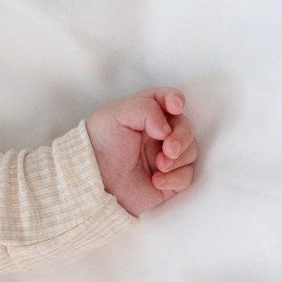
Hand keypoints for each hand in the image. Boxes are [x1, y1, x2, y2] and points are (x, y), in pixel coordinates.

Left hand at [85, 88, 198, 216]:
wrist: (90, 182)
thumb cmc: (97, 145)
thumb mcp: (114, 116)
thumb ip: (144, 110)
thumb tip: (167, 128)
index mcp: (146, 115)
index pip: (169, 99)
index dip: (176, 100)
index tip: (175, 107)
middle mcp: (158, 135)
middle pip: (185, 127)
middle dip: (182, 136)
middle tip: (168, 148)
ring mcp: (164, 157)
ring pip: (190, 150)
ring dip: (179, 158)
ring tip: (159, 165)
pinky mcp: (168, 180)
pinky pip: (187, 176)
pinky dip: (176, 178)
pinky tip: (156, 180)